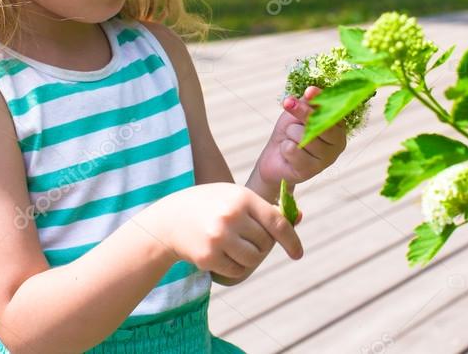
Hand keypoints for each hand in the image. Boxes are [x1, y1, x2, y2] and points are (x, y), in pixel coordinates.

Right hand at [142, 182, 302, 280]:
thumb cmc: (209, 205)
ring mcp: (219, 237)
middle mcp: (231, 216)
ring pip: (253, 259)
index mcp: (242, 197)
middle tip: (246, 240)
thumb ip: (264, 208)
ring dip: (250, 259)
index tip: (297, 254)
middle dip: (262, 246)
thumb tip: (299, 218)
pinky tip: (222, 255)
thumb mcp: (234, 197)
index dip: (291, 240)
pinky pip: (237, 270)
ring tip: (235, 248)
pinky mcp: (208, 257)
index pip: (276, 222)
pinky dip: (235, 267)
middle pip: (265, 243)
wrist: (168, 220)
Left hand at [257, 85, 348, 186]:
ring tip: (291, 140)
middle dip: (301, 112)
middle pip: (321, 124)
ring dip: (290, 134)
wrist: (275, 157)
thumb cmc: (291, 131)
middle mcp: (338, 144)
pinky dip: (284, 147)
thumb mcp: (299, 112)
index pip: (333, 111)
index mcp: (339, 127)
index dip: (320, 100)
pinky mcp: (311, 171)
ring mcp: (326, 159)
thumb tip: (311, 91)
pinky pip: (292, 150)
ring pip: (303, 137)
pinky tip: (288, 153)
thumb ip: (308, 102)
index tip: (309, 91)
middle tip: (287, 103)